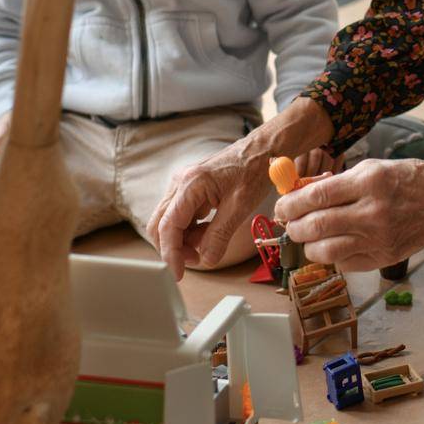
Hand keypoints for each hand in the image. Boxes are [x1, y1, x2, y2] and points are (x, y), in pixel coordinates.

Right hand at [147, 96, 334, 279]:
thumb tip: (206, 260)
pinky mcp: (189, 190)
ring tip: (209, 243)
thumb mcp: (240, 206)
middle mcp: (180, 183)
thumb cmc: (254, 169)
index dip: (171, 254)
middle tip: (197, 260)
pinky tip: (209, 232)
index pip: (168, 226)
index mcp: (191, 184)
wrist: (262, 150)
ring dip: (184, 240)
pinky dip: (191, 230)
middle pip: (160, 225)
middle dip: (175, 248)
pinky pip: (181, 216)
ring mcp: (183, 186)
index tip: (178, 274)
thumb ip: (220, 235)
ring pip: (169, 222)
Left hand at [275, 161, 423, 272]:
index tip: (281, 207)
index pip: (316, 197)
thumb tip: (301, 194)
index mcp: (368, 182)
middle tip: (290, 223)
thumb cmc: (408, 180)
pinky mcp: (382, 258)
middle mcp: (372, 212)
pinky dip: (331, 256)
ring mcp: (378, 239)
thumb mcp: (372, 168)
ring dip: (308, 245)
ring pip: (325, 251)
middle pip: (316, 226)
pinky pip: (343, 264)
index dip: (290, 204)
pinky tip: (334, 245)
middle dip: (294, 226)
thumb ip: (338, 182)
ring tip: (308, 237)